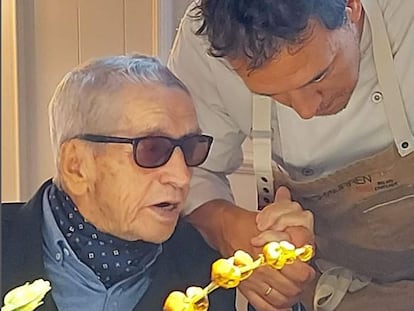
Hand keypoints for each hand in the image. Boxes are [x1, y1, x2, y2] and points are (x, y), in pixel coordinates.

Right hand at [238, 187, 314, 310]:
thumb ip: (290, 239)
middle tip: (301, 278)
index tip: (307, 269)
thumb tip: (304, 250)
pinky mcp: (245, 288)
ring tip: (293, 288)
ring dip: (291, 297)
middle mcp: (260, 270)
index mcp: (270, 253)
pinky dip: (276, 308)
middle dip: (300, 285)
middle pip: (292, 289)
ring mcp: (253, 281)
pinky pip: (264, 306)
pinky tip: (282, 303)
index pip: (299, 274)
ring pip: (281, 300)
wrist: (226, 228)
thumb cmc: (247, 225)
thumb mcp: (272, 226)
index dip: (307, 272)